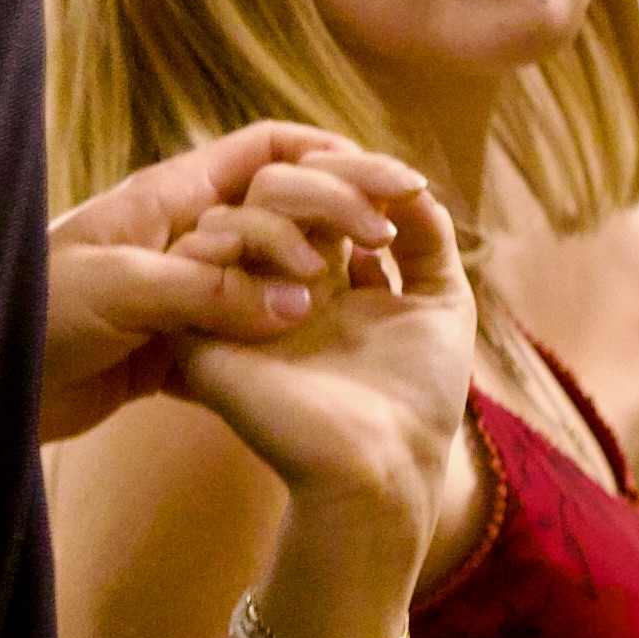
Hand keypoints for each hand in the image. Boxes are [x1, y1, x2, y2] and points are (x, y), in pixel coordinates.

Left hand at [41, 126, 433, 439]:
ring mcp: (179, 290)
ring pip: (265, 275)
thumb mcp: (124, 290)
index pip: (261, 151)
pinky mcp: (171, 345)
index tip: (380, 174)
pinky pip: (240, 331)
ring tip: (370, 293)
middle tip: (392, 237)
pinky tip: (316, 348)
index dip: (321, 153)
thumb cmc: (34, 313)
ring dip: (310, 281)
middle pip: (277, 210)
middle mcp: (182, 236)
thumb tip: (300, 303)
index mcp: (168, 197)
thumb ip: (211, 293)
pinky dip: (275, 336)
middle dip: (334, 217)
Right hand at [169, 180, 476, 550]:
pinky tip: (308, 282)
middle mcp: (277, 278)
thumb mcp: (443, 302)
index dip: (358, 172)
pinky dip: (246, 247)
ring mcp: (240, 300)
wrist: (381, 465)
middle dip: (332, 185)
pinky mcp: (203, 330)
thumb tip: (411, 185)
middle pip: (275, 187)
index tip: (406, 187)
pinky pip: (195, 259)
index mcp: (327, 272)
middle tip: (377, 223)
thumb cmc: (416, 397)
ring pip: (232, 211)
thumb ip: (428, 238)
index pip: (322, 190)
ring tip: (342, 263)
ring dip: (296, 216)